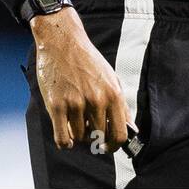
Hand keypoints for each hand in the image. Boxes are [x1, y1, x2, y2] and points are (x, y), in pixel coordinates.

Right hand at [30, 7, 131, 152]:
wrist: (63, 42)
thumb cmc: (87, 60)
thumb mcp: (112, 78)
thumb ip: (121, 105)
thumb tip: (131, 129)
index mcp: (113, 94)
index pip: (120, 134)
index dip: (114, 145)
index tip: (108, 146)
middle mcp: (96, 100)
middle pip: (99, 137)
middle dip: (94, 138)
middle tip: (88, 129)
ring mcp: (76, 103)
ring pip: (79, 137)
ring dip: (77, 134)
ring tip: (75, 120)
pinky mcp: (57, 105)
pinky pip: (62, 138)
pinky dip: (64, 142)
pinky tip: (65, 135)